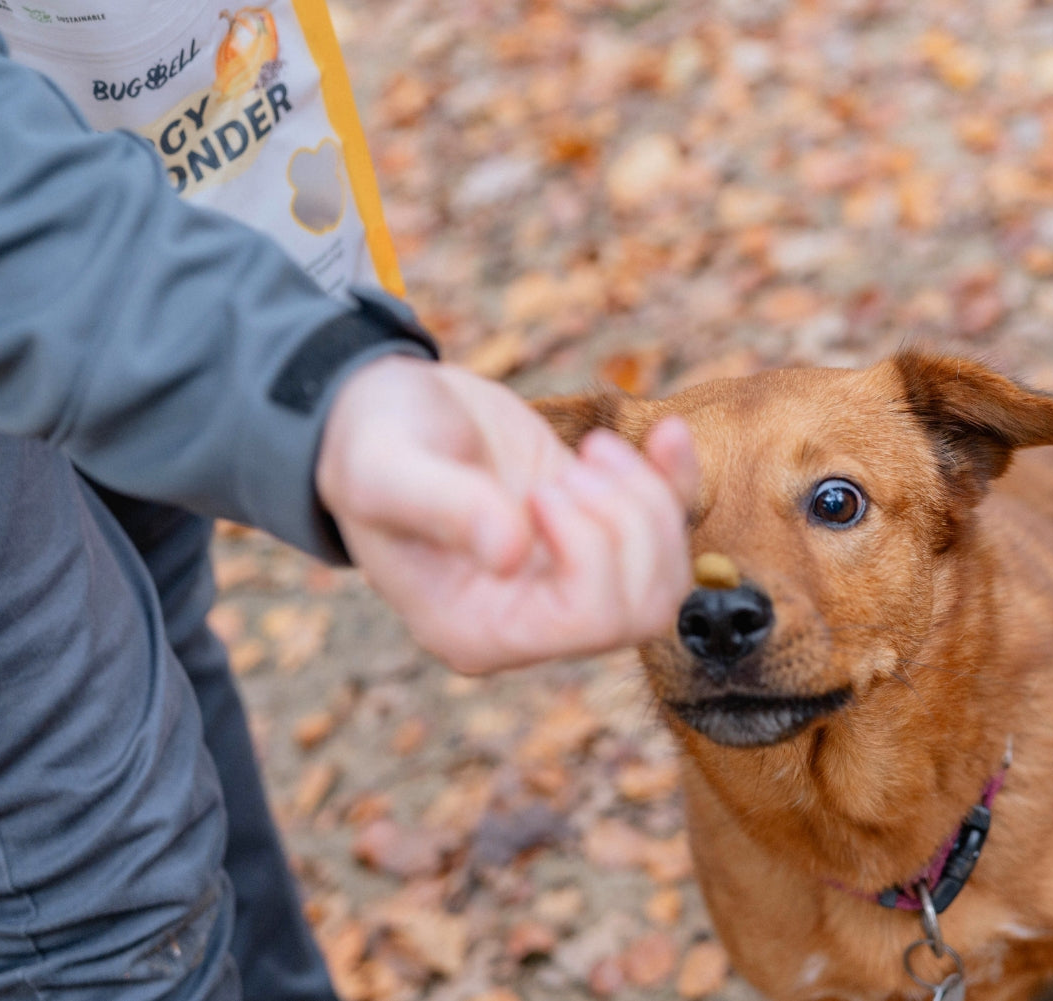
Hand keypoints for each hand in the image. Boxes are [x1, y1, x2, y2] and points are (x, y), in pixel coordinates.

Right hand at [315, 355, 697, 673]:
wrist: (386, 415)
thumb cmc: (371, 445)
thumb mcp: (385, 468)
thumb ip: (443, 507)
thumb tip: (511, 553)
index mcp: (475, 630)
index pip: (585, 622)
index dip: (590, 550)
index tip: (543, 489)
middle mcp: (529, 624)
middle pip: (641, 609)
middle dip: (627, 524)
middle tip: (568, 470)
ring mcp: (567, 584)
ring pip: (667, 579)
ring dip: (650, 503)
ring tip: (591, 453)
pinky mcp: (594, 537)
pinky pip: (672, 532)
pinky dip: (681, 479)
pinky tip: (666, 433)